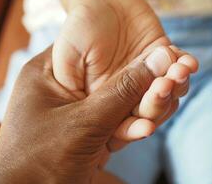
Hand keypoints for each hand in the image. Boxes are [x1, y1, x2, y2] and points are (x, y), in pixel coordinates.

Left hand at [0, 46, 173, 183]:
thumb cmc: (39, 161)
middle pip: (113, 76)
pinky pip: (119, 121)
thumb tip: (158, 60)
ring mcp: (80, 110)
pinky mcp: (91, 131)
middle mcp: (67, 87)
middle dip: (144, 83)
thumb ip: (122, 92)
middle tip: (173, 80)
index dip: (132, 52)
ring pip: (121, 101)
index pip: (97, 50)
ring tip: (168, 100)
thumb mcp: (84, 123)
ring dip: (145, 105)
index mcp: (52, 71)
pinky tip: (149, 127)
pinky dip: (135, 125)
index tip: (162, 53)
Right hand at [52, 0, 197, 157]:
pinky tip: (188, 62)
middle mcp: (131, 95)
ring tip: (179, 71)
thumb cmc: (77, 32)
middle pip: (150, 112)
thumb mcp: (70, 59)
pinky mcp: (164, 58)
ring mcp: (150, 77)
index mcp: (106, 104)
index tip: (146, 128)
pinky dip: (186, 66)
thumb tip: (112, 104)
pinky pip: (180, 68)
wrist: (98, 4)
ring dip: (177, 86)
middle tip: (162, 87)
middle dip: (158, 104)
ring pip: (170, 93)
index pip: (121, 126)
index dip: (133, 130)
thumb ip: (80, 86)